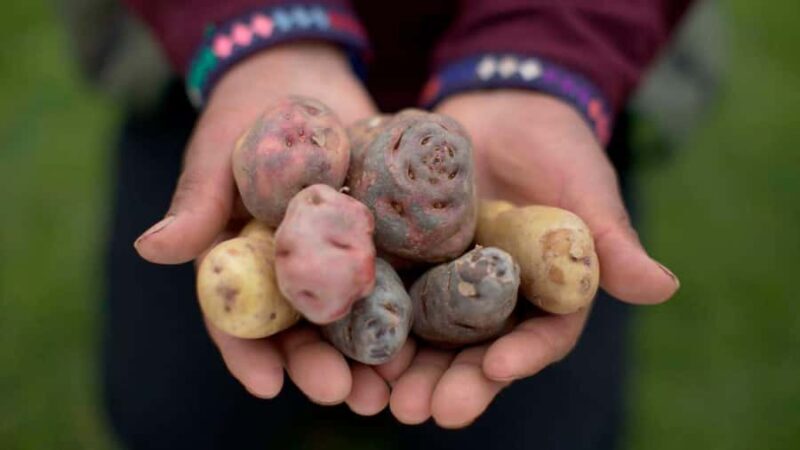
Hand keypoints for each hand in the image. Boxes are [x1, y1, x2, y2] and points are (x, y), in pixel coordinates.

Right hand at [133, 42, 394, 412]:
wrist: (302, 81)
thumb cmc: (244, 115)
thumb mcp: (217, 154)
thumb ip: (196, 203)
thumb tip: (149, 248)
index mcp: (239, 263)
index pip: (236, 317)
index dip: (249, 354)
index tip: (268, 386)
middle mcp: (286, 272)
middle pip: (299, 331)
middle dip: (319, 366)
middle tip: (345, 396)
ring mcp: (333, 259)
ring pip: (348, 317)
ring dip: (367, 356)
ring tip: (390, 389)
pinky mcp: (375, 239)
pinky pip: (390, 277)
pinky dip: (403, 308)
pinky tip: (425, 334)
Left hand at [386, 91, 679, 426]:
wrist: (501, 110)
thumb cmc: (556, 148)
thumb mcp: (586, 186)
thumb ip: (611, 239)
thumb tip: (665, 287)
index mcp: (547, 295)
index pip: (542, 335)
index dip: (522, 356)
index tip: (497, 369)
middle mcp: (496, 302)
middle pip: (476, 353)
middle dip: (452, 384)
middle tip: (424, 410)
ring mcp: (449, 283)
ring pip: (427, 337)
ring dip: (405, 370)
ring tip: (382, 397)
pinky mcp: (409, 260)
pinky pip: (389, 294)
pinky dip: (370, 319)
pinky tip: (349, 343)